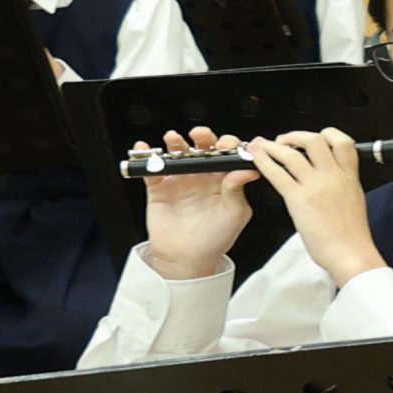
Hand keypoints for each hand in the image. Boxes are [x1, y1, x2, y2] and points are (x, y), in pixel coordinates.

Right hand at [138, 129, 255, 280]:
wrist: (187, 258)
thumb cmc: (215, 237)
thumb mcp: (234, 214)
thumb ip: (237, 191)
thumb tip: (248, 171)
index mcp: (224, 179)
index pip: (229, 155)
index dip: (229, 146)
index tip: (228, 145)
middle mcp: (203, 175)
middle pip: (203, 148)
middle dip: (203, 137)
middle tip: (201, 135)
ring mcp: (180, 179)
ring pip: (178, 154)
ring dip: (175, 142)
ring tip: (173, 138)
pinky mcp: (159, 187)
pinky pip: (151, 168)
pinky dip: (146, 157)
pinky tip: (145, 149)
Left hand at [245, 128, 379, 285]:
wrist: (351, 254)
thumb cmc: (352, 235)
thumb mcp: (354, 200)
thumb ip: (342, 184)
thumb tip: (330, 177)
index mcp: (350, 177)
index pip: (343, 142)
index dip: (327, 134)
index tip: (315, 138)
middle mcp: (334, 177)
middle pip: (315, 140)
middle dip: (295, 136)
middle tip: (283, 141)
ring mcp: (316, 186)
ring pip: (292, 153)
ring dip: (272, 146)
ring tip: (262, 147)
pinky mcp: (299, 199)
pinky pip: (277, 173)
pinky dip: (264, 162)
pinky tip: (256, 160)